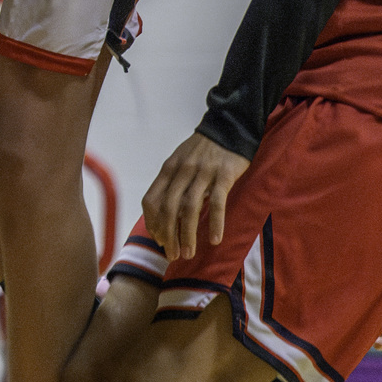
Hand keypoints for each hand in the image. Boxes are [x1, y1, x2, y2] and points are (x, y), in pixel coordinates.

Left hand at [143, 133, 248, 261]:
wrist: (229, 126)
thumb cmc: (203, 149)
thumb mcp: (181, 161)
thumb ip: (172, 184)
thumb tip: (165, 217)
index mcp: (169, 168)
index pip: (152, 200)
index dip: (152, 223)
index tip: (160, 240)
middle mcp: (182, 170)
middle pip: (168, 208)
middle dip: (168, 235)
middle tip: (173, 255)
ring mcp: (203, 172)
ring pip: (189, 208)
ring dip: (187, 234)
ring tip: (189, 253)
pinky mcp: (224, 174)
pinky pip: (217, 202)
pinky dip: (215, 222)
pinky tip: (214, 239)